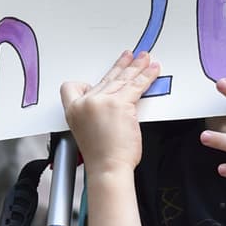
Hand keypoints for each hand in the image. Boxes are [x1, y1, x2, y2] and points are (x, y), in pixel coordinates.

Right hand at [61, 50, 158, 174]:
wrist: (107, 169)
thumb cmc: (101, 157)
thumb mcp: (85, 132)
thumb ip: (92, 114)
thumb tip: (108, 104)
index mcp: (73, 110)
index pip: (72, 86)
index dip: (85, 82)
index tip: (98, 80)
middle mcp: (85, 102)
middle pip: (106, 78)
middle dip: (121, 65)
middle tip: (129, 57)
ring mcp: (102, 101)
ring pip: (122, 78)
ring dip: (136, 66)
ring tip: (145, 58)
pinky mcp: (120, 104)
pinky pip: (136, 85)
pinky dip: (147, 76)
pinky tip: (152, 70)